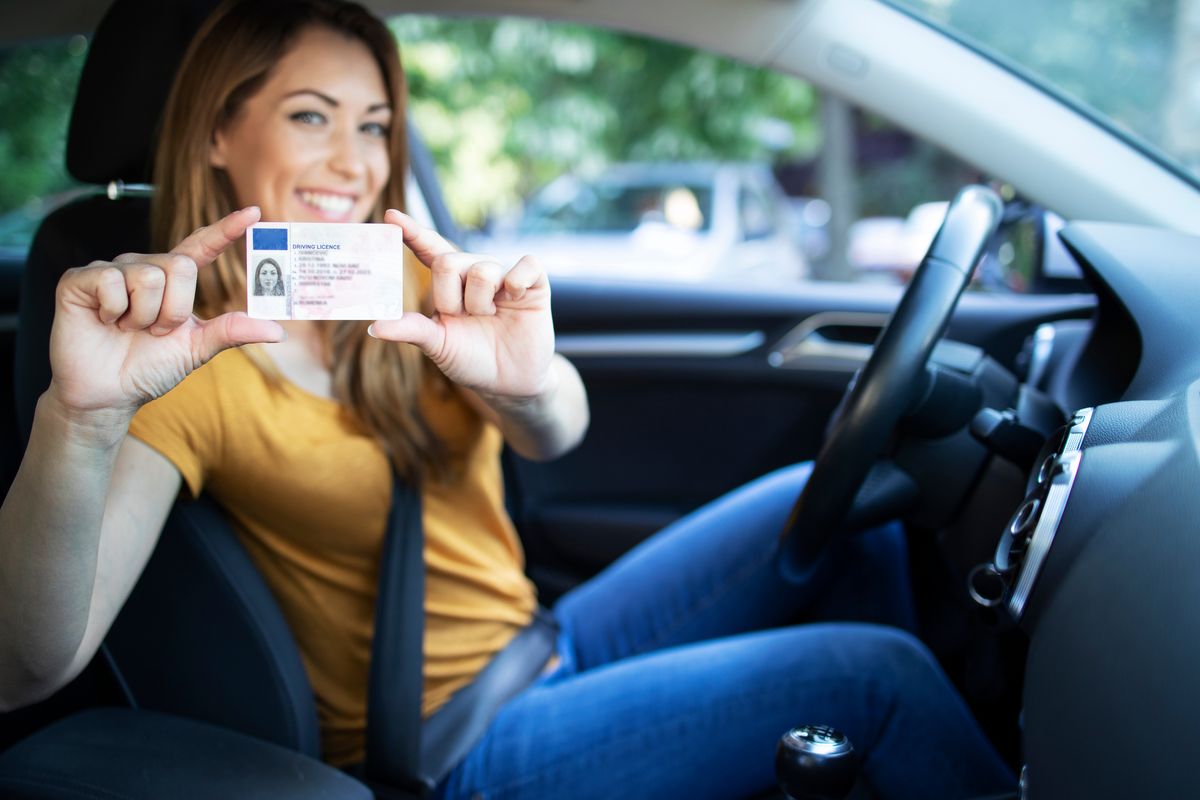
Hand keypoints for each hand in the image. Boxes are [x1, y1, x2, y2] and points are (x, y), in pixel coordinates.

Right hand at [48, 206, 285, 417]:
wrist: (107, 394)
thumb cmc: (149, 367)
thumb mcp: (196, 348)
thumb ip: (232, 332)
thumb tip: (278, 331)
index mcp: (173, 279)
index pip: (202, 246)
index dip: (226, 229)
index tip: (254, 212)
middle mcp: (144, 266)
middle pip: (181, 266)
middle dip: (174, 310)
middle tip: (153, 332)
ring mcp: (112, 269)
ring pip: (149, 277)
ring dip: (144, 316)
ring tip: (127, 328)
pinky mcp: (80, 278)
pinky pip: (113, 282)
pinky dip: (115, 312)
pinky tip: (104, 322)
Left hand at [370, 209, 554, 398]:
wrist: (509, 383)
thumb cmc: (472, 360)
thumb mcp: (439, 346)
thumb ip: (412, 330)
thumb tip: (374, 327)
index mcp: (448, 285)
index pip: (428, 250)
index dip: (412, 232)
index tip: (390, 215)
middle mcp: (474, 273)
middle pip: (449, 261)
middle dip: (451, 298)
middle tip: (465, 318)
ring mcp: (504, 277)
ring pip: (482, 269)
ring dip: (480, 302)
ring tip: (489, 318)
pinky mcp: (534, 283)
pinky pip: (526, 265)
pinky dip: (517, 280)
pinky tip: (514, 296)